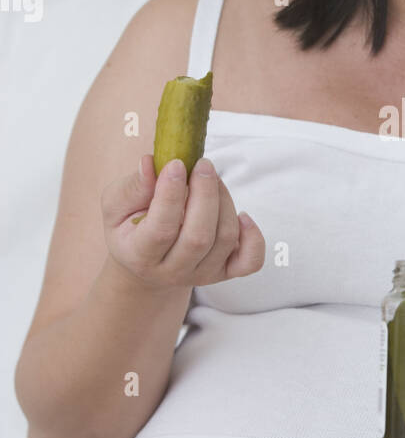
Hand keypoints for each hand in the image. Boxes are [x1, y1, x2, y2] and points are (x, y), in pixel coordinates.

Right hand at [102, 154, 264, 289]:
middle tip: (203, 165)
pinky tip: (242, 215)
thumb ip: (132, 187)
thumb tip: (150, 163)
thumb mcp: (117, 207)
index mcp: (140, 255)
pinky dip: (254, 237)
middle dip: (205, 194)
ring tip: (211, 178)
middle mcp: (173, 271)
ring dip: (224, 201)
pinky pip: (250, 261)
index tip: (177, 163)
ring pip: (225, 239)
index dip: (171, 194)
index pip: (161, 229)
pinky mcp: (225, 272)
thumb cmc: (130, 228)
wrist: (146, 264)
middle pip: (199, 237)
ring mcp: (202, 274)